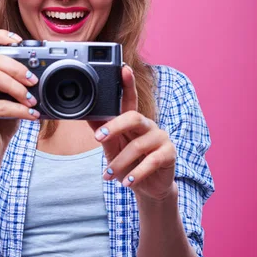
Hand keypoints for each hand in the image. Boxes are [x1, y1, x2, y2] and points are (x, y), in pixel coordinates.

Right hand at [0, 30, 40, 170]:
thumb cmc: (0, 124)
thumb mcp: (12, 98)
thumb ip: (20, 84)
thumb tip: (42, 72)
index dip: (1, 36)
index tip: (20, 43)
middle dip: (18, 66)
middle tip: (34, 80)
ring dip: (20, 88)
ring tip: (33, 100)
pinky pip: (0, 105)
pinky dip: (21, 109)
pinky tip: (32, 115)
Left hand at [89, 65, 177, 201]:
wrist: (147, 188)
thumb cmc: (128, 163)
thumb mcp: (112, 148)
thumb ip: (103, 132)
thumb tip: (87, 116)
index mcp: (133, 121)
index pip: (130, 99)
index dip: (127, 83)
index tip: (123, 68)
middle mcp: (148, 125)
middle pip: (133, 117)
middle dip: (114, 127)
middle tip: (98, 138)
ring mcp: (160, 138)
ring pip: (138, 145)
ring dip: (120, 162)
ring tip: (108, 175)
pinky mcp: (169, 154)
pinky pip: (151, 161)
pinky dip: (136, 173)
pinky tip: (127, 181)